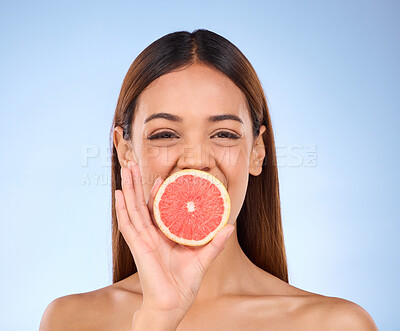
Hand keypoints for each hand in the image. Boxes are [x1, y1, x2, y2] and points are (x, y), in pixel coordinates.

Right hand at [115, 161, 234, 319]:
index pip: (156, 209)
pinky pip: (127, 224)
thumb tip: (230, 226)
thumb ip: (215, 242)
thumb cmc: (184, 284)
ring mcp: (142, 240)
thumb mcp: (203, 258)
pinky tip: (118, 194)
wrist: (173, 304)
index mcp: (163, 237)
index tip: (160, 178)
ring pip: (132, 209)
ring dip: (128, 189)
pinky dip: (122, 209)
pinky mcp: (138, 246)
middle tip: (132, 164)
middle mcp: (150, 235)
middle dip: (136, 184)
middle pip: (140, 204)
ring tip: (125, 170)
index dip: (156, 193)